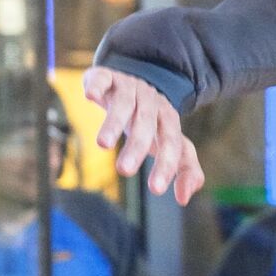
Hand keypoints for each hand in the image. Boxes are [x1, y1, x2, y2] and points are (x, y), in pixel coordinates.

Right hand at [82, 66, 205, 203]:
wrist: (135, 82)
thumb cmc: (151, 122)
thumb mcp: (170, 143)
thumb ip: (185, 169)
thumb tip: (184, 199)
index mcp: (169, 121)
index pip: (172, 144)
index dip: (166, 165)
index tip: (155, 189)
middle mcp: (151, 103)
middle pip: (147, 124)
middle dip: (137, 147)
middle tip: (124, 170)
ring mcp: (130, 88)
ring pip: (124, 104)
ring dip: (114, 122)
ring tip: (102, 144)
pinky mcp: (108, 76)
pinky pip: (103, 78)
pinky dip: (97, 85)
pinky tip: (90, 96)